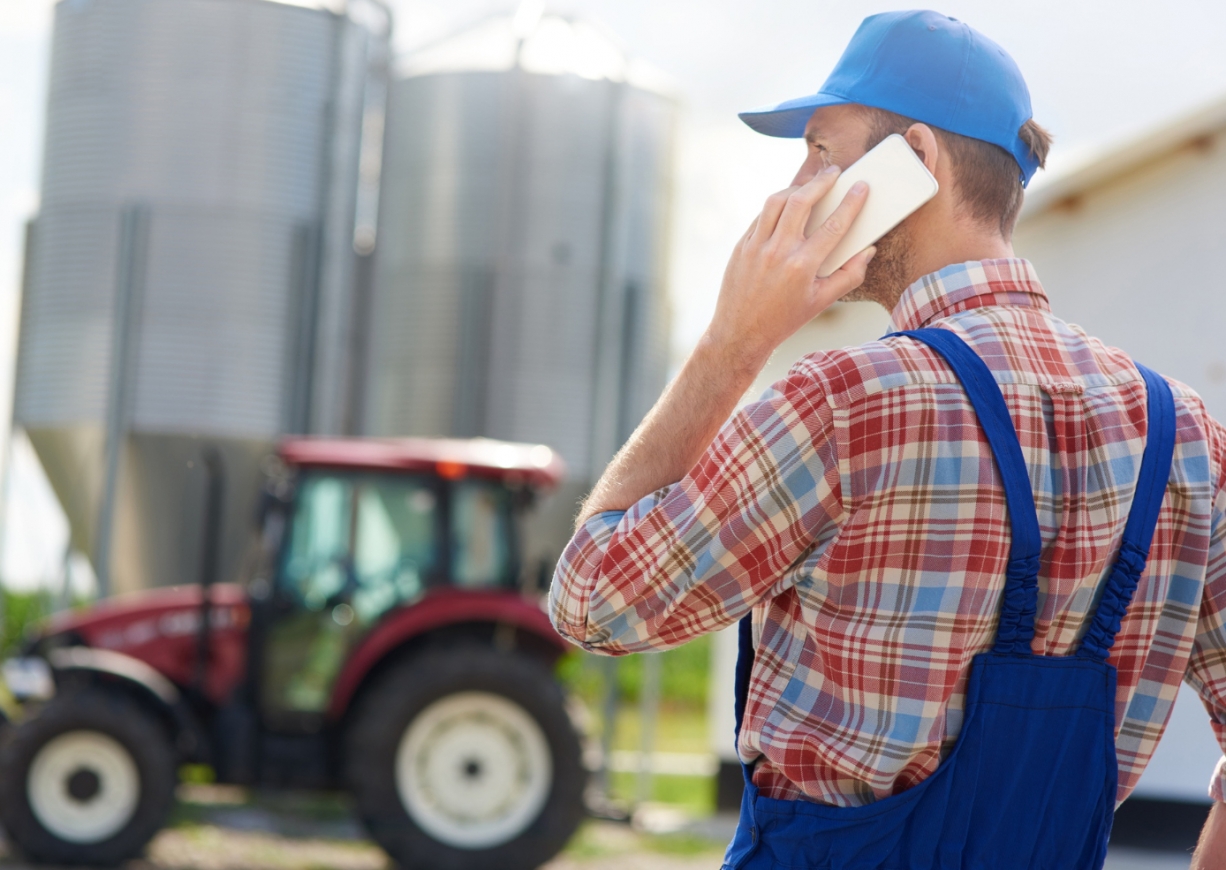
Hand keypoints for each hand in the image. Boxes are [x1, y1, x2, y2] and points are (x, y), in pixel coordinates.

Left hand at [704, 164, 872, 372]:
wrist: (740, 333)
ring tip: (810, 185)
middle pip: (801, 201)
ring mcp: (756, 246)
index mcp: (802, 266)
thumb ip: (849, 275)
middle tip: (833, 172)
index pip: (833, 225)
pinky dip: (776, 206)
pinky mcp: (741, 246)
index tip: (861, 186)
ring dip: (796, 188)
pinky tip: (787, 205)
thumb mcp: (822, 301)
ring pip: (776, 201)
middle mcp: (778, 252)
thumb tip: (868, 250)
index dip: (851, 202)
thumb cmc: (785, 319)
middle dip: (820, 181)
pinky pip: (761, 216)